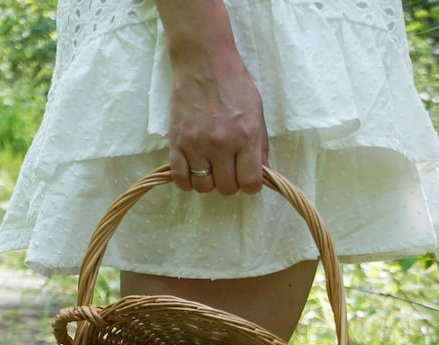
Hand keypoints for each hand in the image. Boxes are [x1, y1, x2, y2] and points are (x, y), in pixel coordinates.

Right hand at [157, 0, 267, 194]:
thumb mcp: (257, 113)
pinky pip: (180, 178)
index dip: (250, 184)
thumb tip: (261, 174)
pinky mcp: (177, 142)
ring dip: (209, 181)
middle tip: (228, 167)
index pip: (250, 184)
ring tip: (210, 167)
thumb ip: (259, 146)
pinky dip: (187, 182)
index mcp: (245, 137)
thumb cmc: (234, 86)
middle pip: (226, 188)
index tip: (246, 176)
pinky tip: (193, 172)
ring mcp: (196, 145)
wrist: (203, 63)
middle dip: (230, 182)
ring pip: (203, 187)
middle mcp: (221, 145)